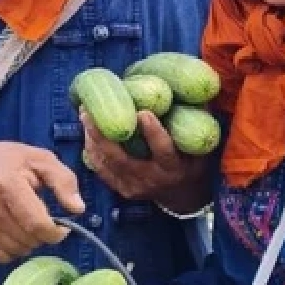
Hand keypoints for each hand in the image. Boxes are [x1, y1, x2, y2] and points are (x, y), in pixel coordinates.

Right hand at [0, 143, 83, 263]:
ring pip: (18, 251)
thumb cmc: (11, 162)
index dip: (56, 232)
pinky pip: (4, 257)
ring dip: (30, 242)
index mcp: (7, 185)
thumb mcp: (42, 159)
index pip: (36, 224)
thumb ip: (64, 181)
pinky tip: (13, 230)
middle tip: (40, 217)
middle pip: (30, 240)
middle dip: (43, 235)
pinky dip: (14, 249)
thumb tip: (78, 209)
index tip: (62, 226)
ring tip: (25, 221)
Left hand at [81, 112, 213, 212]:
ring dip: (92, 140)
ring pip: (108, 164)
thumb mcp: (199, 146)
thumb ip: (197, 120)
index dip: (153, 133)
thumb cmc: (191, 161)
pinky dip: (92, 151)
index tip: (143, 112)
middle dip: (104, 136)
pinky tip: (87, 133)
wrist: (182, 195)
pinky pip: (102, 171)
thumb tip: (197, 89)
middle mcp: (152, 180)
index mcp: (174, 168)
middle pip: (123, 160)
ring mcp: (135, 187)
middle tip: (89, 111)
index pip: (164, 150)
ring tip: (84, 115)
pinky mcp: (122, 190)